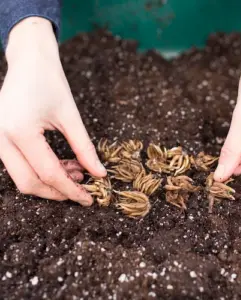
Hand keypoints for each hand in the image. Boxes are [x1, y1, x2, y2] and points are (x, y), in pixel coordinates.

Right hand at [0, 17, 105, 205]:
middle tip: (83, 190)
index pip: (48, 174)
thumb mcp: (71, 116)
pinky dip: (42, 171)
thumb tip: (99, 173)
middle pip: (29, 183)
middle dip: (58, 192)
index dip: (71, 190)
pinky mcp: (0, 138)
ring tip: (77, 173)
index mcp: (20, 131)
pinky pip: (20, 166)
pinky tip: (64, 166)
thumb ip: (85, 148)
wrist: (29, 61)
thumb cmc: (50, 82)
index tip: (89, 199)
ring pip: (23, 177)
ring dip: (51, 182)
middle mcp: (1, 138)